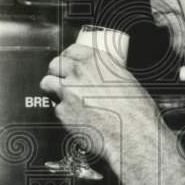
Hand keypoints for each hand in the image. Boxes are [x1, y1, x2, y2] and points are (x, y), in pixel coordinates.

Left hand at [39, 44, 157, 171]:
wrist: (132, 135)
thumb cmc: (136, 112)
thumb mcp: (128, 81)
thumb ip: (109, 74)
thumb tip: (102, 77)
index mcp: (97, 61)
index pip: (72, 50)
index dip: (69, 57)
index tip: (69, 63)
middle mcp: (80, 72)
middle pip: (55, 64)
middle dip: (57, 72)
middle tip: (63, 80)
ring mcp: (68, 91)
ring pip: (47, 83)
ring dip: (52, 89)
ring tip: (62, 97)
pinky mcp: (62, 112)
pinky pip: (56, 108)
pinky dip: (63, 113)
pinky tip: (75, 117)